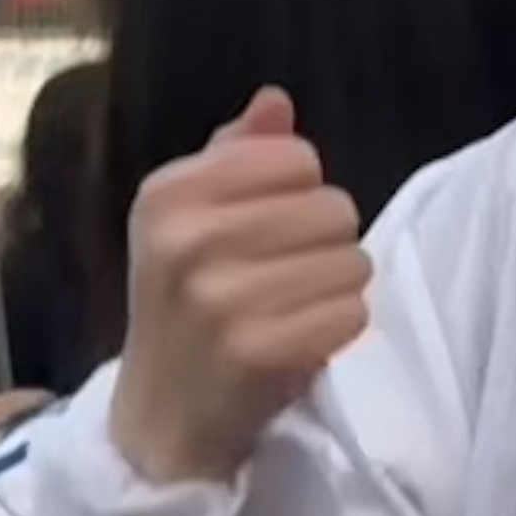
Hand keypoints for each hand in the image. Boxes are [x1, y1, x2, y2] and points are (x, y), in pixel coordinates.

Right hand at [108, 92, 368, 490]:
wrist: (162, 413)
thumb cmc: (187, 305)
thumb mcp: (189, 221)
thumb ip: (235, 157)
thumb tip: (275, 102)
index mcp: (167, 193)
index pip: (296, 157)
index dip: (301, 193)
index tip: (264, 230)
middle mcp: (186, 238)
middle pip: (334, 207)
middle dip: (326, 244)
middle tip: (283, 279)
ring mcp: (219, 297)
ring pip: (352, 260)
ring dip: (338, 289)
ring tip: (291, 310)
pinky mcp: (256, 350)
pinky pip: (352, 313)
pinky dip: (340, 329)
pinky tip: (300, 343)